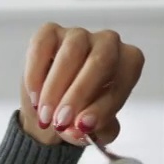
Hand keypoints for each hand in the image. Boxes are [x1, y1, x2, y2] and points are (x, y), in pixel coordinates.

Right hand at [21, 23, 144, 146]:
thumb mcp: (96, 130)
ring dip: (56, 88)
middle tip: (61, 121)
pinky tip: (35, 98)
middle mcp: (108, 43)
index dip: (104, 105)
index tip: (83, 127)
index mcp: (128, 63)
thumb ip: (94, 131)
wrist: (53, 112)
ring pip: (72, 52)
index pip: (123, 79)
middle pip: (101, 59)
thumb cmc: (83, 115)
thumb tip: (79, 128)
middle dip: (79, 93)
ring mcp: (79, 35)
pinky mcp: (50, 32)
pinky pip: (43, 46)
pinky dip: (36, 74)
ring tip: (45, 116)